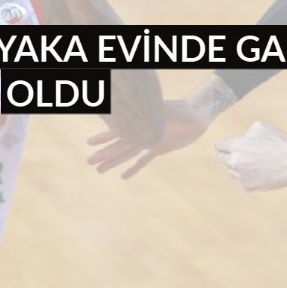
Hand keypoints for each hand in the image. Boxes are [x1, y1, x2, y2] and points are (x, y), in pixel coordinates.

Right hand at [86, 99, 211, 178]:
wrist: (198, 115)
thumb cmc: (182, 111)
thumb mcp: (167, 114)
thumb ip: (154, 118)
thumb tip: (143, 123)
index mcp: (141, 123)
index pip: (119, 132)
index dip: (104, 137)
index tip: (89, 143)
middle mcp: (142, 131)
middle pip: (119, 145)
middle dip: (104, 153)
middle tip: (89, 161)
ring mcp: (149, 139)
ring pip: (127, 153)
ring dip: (114, 161)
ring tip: (99, 170)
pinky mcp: (159, 147)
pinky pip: (143, 159)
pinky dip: (134, 167)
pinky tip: (123, 176)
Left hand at [216, 121, 286, 191]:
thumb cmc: (278, 140)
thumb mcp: (259, 127)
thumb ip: (245, 133)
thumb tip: (240, 138)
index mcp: (236, 145)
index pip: (218, 146)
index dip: (225, 144)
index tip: (230, 145)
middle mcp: (235, 161)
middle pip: (221, 159)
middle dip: (228, 155)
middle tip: (240, 153)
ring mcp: (242, 175)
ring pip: (231, 172)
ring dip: (238, 168)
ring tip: (253, 162)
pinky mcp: (250, 186)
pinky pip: (243, 182)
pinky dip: (249, 178)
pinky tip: (260, 172)